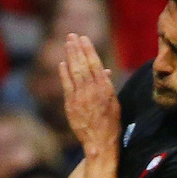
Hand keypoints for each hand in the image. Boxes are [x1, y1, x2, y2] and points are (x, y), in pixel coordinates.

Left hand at [59, 33, 119, 156]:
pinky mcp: (71, 105)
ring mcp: (80, 97)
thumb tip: (105, 70)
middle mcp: (93, 90)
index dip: (89, 49)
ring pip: (74, 72)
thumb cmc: (110, 123)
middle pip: (83, 64)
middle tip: (71, 35)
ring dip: (70, 56)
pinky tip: (62, 63)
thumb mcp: (114, 102)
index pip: (95, 63)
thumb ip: (108, 85)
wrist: (100, 142)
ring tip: (67, 43)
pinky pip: (66, 85)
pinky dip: (64, 73)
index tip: (84, 38)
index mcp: (105, 88)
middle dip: (77, 48)